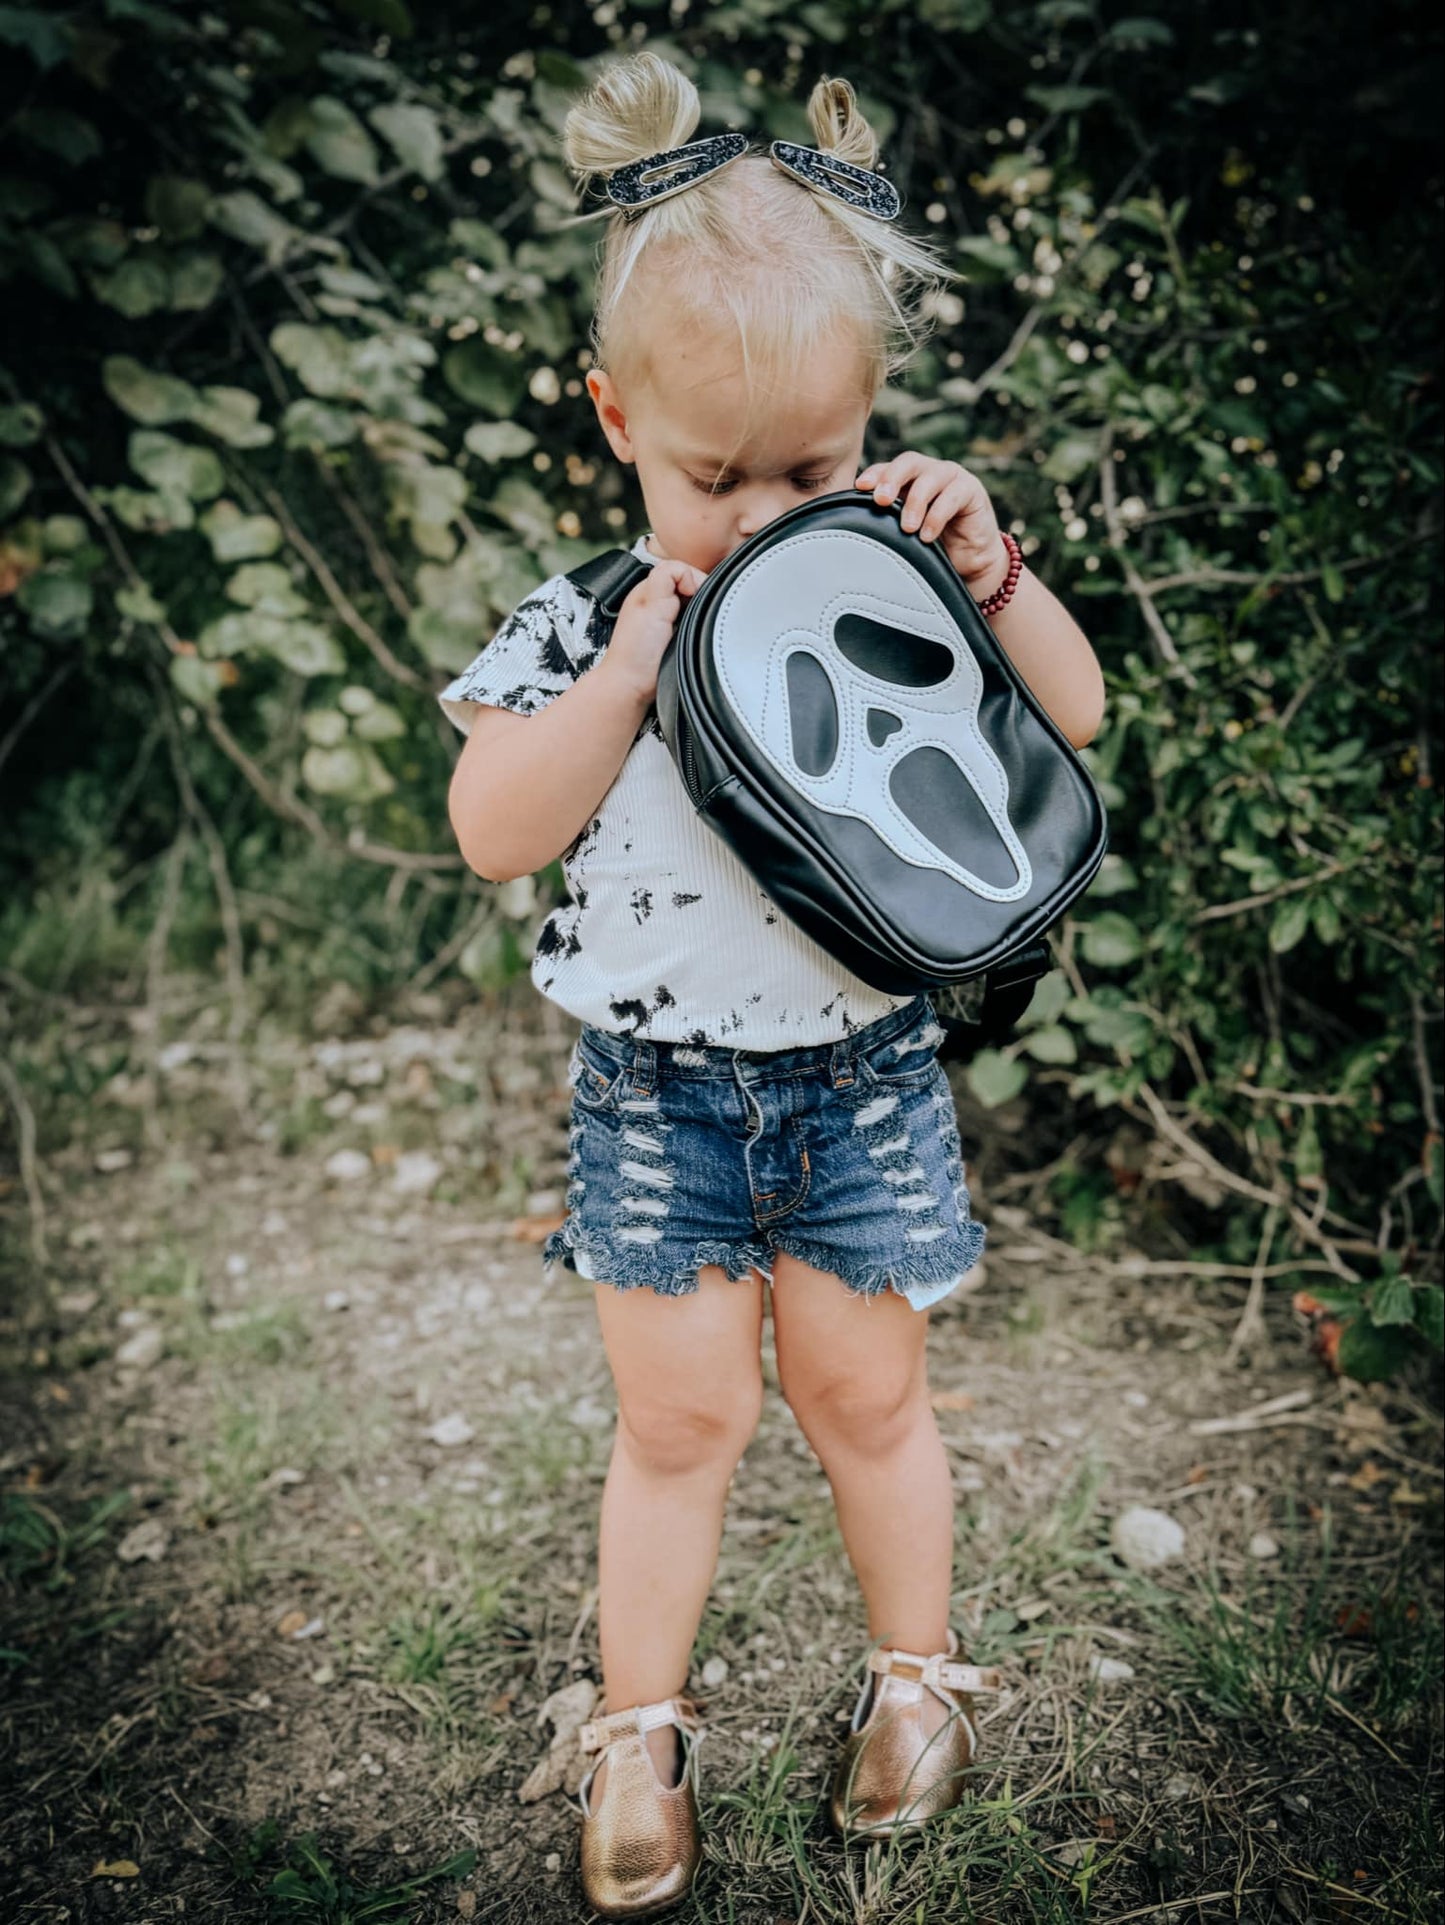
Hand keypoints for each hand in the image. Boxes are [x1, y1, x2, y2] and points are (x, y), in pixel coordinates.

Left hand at [601, 557, 705, 704]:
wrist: (633, 686)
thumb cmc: (635, 650)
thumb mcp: (650, 601)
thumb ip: (668, 575)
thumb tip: (691, 576)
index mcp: (651, 589)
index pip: (684, 569)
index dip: (694, 581)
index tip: (694, 599)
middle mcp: (660, 603)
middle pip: (693, 587)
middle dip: (700, 598)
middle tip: (693, 618)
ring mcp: (670, 622)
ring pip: (698, 606)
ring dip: (701, 616)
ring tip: (691, 630)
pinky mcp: (678, 639)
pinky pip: (698, 625)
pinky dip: (701, 630)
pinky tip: (692, 640)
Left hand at [856, 454, 1010, 598]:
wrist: (970, 563)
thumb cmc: (933, 547)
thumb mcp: (904, 534)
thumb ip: (885, 523)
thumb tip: (851, 529)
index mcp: (909, 479)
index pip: (888, 468)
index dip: (874, 473)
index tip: (859, 487)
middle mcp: (929, 472)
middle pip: (909, 462)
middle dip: (892, 478)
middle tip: (881, 500)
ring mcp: (952, 478)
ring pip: (930, 477)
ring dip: (915, 501)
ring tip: (907, 528)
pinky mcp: (971, 490)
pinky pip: (953, 496)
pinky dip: (937, 515)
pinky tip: (927, 536)